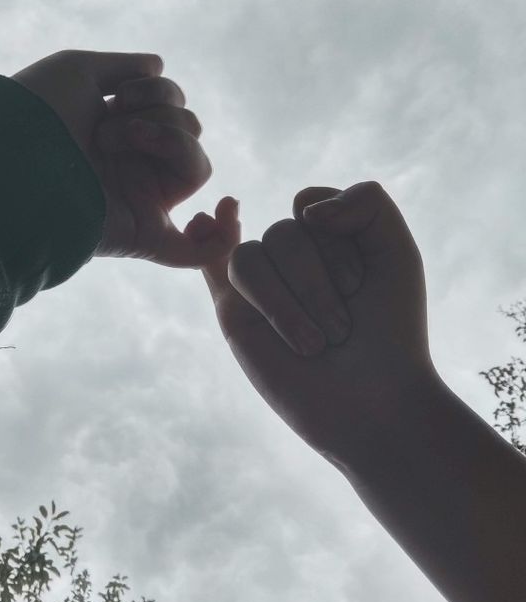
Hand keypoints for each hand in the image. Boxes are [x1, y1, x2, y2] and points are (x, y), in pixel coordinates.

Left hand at [11, 49, 230, 266]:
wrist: (6, 157)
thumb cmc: (33, 112)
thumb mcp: (77, 70)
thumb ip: (123, 67)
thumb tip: (158, 67)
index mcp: (117, 131)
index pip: (170, 108)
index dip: (162, 92)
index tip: (123, 93)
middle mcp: (130, 166)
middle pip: (190, 132)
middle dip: (160, 112)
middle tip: (110, 121)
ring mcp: (139, 201)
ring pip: (198, 168)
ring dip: (168, 140)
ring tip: (116, 139)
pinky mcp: (142, 236)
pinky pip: (193, 252)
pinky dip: (221, 238)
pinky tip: (225, 210)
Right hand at [186, 182, 437, 471]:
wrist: (374, 401)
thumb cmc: (390, 332)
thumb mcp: (397, 252)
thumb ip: (366, 201)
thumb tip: (300, 208)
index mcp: (329, 236)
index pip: (312, 206)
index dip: (336, 245)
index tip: (360, 286)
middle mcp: (293, 255)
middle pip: (284, 234)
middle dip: (315, 284)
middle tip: (342, 330)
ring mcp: (262, 283)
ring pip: (251, 258)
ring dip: (286, 304)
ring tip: (314, 344)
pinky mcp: (233, 312)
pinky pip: (210, 263)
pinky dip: (206, 239)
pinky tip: (205, 222)